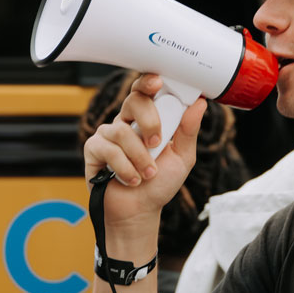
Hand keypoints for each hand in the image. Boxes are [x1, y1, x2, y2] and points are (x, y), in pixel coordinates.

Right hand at [83, 74, 206, 225]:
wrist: (140, 211)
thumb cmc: (160, 183)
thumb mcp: (182, 157)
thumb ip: (188, 130)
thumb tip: (200, 104)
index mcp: (148, 119)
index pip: (147, 91)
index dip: (149, 82)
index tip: (158, 82)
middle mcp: (127, 122)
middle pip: (133, 101)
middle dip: (149, 121)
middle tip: (157, 143)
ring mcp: (108, 134)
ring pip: (122, 130)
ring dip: (140, 158)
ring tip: (148, 174)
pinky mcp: (93, 149)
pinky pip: (109, 149)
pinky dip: (125, 168)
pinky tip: (131, 180)